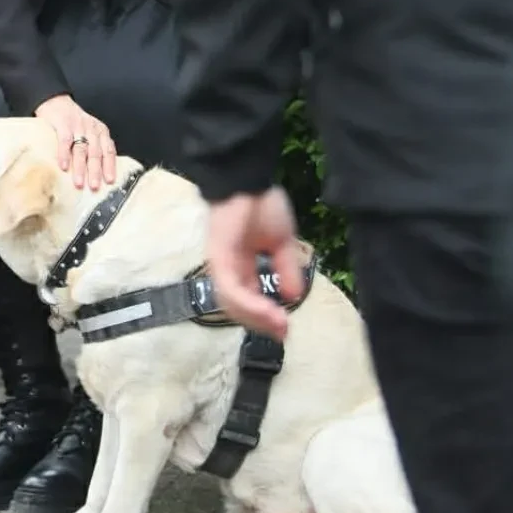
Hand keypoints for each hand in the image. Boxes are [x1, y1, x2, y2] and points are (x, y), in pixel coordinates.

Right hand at [34, 94, 115, 190]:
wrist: (56, 101)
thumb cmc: (72, 121)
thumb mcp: (89, 132)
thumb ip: (95, 147)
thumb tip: (98, 173)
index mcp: (101, 131)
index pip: (109, 150)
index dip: (110, 166)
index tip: (110, 181)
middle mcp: (92, 129)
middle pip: (96, 153)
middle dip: (95, 171)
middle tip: (94, 187)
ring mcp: (78, 126)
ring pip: (82, 149)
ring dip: (80, 168)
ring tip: (79, 183)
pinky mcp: (63, 124)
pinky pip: (65, 141)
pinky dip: (64, 155)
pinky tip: (64, 167)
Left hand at [205, 186, 304, 340]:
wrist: (249, 179)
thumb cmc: (261, 205)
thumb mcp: (281, 243)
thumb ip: (286, 269)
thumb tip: (294, 295)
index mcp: (240, 267)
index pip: (247, 301)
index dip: (265, 317)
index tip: (285, 329)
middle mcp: (226, 270)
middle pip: (237, 309)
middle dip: (261, 323)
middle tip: (282, 332)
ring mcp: (220, 265)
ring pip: (232, 304)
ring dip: (256, 318)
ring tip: (278, 325)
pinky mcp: (218, 258)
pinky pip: (232, 288)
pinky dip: (249, 303)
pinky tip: (268, 311)